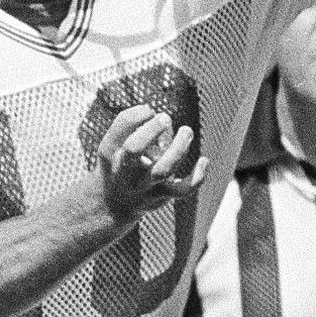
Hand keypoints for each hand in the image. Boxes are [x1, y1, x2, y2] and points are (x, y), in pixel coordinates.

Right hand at [96, 105, 207, 220]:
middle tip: (165, 117)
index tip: (149, 111)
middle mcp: (124, 170)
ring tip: (186, 131)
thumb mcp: (121, 144)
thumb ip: (143, 129)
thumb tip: (167, 120)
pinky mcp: (161, 196)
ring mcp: (143, 185)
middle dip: (152, 129)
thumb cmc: (122, 162)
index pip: (122, 124)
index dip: (139, 112)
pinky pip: (182, 190)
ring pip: (162, 170)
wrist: (114, 205)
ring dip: (178, 148)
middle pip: (134, 148)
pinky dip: (197, 176)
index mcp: (111, 150)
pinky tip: (204, 160)